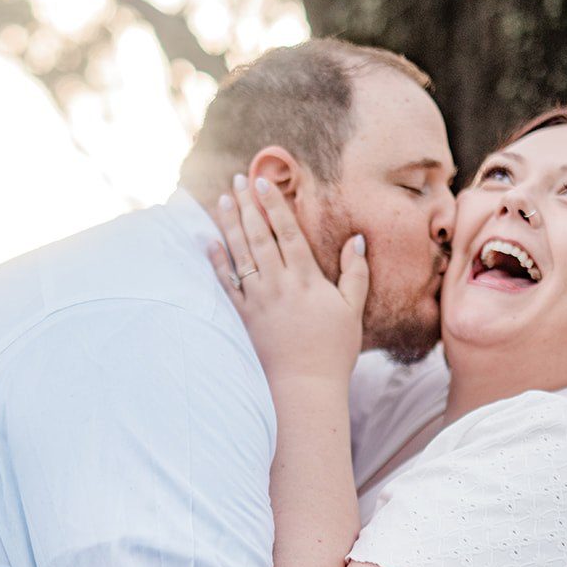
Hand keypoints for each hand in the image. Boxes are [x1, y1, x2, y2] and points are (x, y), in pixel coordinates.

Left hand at [209, 175, 368, 385]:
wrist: (306, 386)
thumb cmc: (334, 349)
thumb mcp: (353, 310)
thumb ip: (355, 273)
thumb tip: (357, 240)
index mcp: (306, 280)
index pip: (287, 233)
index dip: (274, 205)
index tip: (263, 182)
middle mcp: (278, 285)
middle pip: (259, 237)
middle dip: (248, 205)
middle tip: (238, 179)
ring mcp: (258, 300)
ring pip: (240, 255)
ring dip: (230, 225)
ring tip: (222, 199)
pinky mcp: (245, 317)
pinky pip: (227, 285)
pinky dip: (217, 263)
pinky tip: (209, 243)